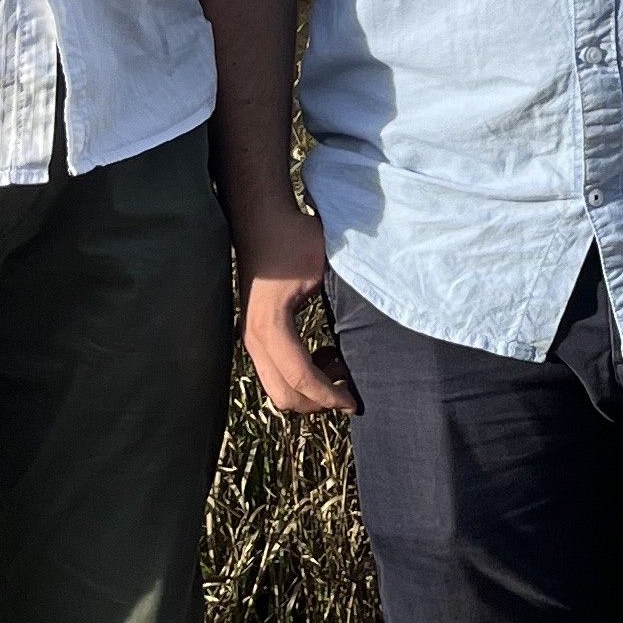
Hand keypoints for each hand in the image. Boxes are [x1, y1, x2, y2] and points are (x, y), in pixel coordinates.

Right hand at [234, 201, 357, 413]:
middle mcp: (254, 339)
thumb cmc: (294, 238)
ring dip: (308, 390)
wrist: (262, 220)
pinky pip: (274, 373)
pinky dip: (299, 377)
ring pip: (276, 388)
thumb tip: (372, 330)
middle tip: (349, 390)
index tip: (354, 402)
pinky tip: (324, 354)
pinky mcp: (254, 335)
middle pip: (284, 395)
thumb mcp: (323, 269)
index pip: (301, 378)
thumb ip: (343, 300)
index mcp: (271, 325)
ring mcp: (250, 338)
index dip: (329, 396)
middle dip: (318, 402)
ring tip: (339, 367)